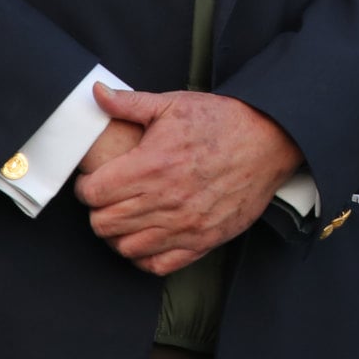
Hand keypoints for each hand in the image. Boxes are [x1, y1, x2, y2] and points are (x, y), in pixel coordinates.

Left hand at [73, 84, 303, 275]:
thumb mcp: (175, 104)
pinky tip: (148, 237)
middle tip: (110, 198)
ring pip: (126, 247)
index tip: (95, 180)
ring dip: (120, 234)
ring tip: (128, 217)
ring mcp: (185, 224)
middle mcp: (165, 199)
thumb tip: (96, 93)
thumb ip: (130, 102)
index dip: (87, 186)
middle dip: (100, 210)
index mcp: (151, 165)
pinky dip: (145, 256)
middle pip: (103, 223)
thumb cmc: (223, 121)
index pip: (93, 193)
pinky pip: (158, 264)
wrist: (272, 139)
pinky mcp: (204, 239)